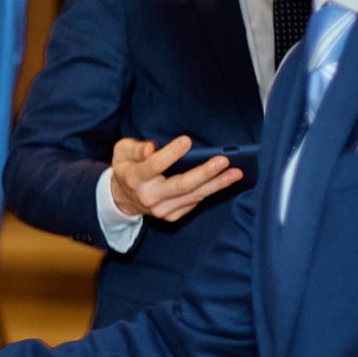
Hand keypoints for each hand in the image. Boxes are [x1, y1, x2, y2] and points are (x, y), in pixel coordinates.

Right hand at [110, 135, 241, 220]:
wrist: (123, 198)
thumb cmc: (127, 167)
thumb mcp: (122, 151)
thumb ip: (135, 148)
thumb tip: (151, 148)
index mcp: (135, 177)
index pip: (155, 165)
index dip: (172, 153)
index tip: (187, 140)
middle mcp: (149, 196)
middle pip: (181, 185)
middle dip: (205, 173)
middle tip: (224, 161)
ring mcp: (161, 210)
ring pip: (193, 196)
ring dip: (216, 184)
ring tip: (235, 173)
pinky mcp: (171, 216)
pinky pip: (194, 203)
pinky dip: (209, 192)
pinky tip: (223, 181)